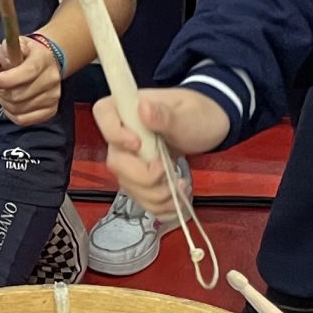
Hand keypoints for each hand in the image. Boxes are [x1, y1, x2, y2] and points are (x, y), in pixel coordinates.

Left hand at [0, 34, 64, 125]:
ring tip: (5, 94)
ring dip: (5, 103)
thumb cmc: (28, 54)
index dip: (6, 80)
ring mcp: (53, 96)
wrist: (48, 62)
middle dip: (2, 92)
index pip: (27, 73)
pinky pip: (25, 120)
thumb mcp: (18, 45)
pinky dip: (12, 114)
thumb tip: (3, 62)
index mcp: (43, 60)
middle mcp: (51, 79)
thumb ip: (8, 51)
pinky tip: (10, 105)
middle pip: (20, 95)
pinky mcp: (51, 110)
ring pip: (19, 109)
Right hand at [91, 89, 229, 216]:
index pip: (103, 113)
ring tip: (180, 186)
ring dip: (155, 195)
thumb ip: (165, 115)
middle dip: (143, 177)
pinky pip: (140, 196)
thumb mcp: (187, 115)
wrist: (209, 129)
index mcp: (131, 108)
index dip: (114, 133)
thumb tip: (144, 109)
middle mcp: (124, 133)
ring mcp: (130, 157)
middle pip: (116, 161)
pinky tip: (176, 197)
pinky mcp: (140, 175)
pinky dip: (159, 204)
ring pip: (128, 184)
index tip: (138, 145)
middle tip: (167, 173)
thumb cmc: (198, 115)